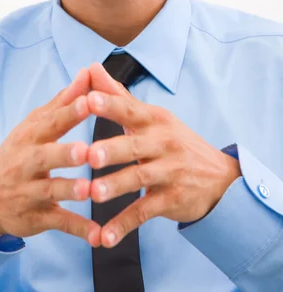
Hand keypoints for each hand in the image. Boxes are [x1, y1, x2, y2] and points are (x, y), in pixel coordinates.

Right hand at [0, 68, 100, 247]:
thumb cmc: (17, 153)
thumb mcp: (34, 125)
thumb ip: (64, 101)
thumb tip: (87, 73)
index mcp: (31, 136)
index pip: (50, 122)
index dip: (69, 112)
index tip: (89, 101)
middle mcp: (28, 163)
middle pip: (45, 156)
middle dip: (65, 153)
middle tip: (86, 150)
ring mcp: (31, 191)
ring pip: (51, 191)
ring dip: (69, 190)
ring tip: (88, 190)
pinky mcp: (36, 217)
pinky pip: (58, 223)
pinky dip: (78, 230)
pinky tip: (99, 236)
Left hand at [86, 63, 241, 247]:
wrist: (219, 176)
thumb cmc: (171, 141)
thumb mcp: (150, 117)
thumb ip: (116, 95)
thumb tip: (90, 68)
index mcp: (154, 120)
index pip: (130, 110)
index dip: (109, 105)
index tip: (87, 99)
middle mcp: (163, 143)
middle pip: (134, 145)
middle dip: (111, 149)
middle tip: (88, 154)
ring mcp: (169, 172)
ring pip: (139, 178)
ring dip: (116, 187)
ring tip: (94, 194)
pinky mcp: (171, 199)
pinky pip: (145, 212)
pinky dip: (124, 225)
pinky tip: (104, 237)